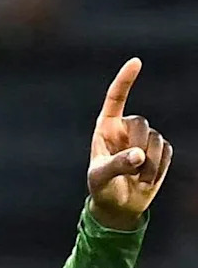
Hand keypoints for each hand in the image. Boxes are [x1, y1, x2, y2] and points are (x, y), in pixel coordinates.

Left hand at [87, 57, 172, 229]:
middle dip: (138, 145)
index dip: (125, 80)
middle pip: (141, 123)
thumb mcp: (100, 178)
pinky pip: (167, 152)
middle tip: (130, 167)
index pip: (116, 99)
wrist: (119, 205)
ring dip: (148, 163)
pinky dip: (158, 168)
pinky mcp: (160, 150)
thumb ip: (117, 165)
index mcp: (105, 128)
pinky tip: (145, 179)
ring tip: (134, 179)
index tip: (136, 62)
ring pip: (156, 139)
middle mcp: (125, 129)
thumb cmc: (102, 188)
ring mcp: (144, 138)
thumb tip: (139, 155)